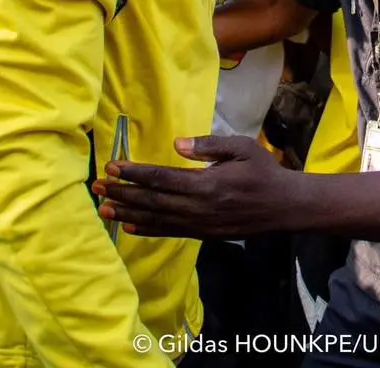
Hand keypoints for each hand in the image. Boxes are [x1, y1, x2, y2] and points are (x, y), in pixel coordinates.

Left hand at [96, 135, 295, 238]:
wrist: (284, 207)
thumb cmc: (263, 171)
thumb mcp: (242, 148)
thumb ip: (209, 145)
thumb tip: (177, 144)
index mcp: (206, 184)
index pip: (161, 179)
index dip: (134, 174)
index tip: (112, 167)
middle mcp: (197, 208)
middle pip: (151, 201)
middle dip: (121, 194)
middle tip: (95, 187)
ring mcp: (198, 225)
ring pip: (155, 220)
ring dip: (126, 214)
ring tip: (102, 208)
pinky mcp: (201, 235)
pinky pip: (168, 233)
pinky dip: (146, 230)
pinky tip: (128, 227)